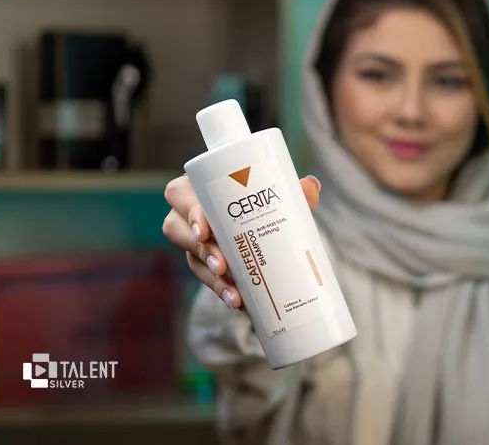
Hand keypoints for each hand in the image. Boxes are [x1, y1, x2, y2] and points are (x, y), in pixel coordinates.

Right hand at [162, 174, 321, 308]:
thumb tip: (312, 186)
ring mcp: (193, 240)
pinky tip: (237, 301)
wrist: (266, 226)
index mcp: (199, 186)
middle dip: (201, 250)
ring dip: (211, 277)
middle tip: (223, 266)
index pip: (181, 194)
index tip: (205, 231)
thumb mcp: (278, 196)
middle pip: (176, 229)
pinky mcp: (203, 263)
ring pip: (191, 258)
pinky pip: (205, 278)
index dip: (190, 213)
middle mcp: (188, 213)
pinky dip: (221, 290)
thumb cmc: (262, 200)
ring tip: (233, 292)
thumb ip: (294, 192)